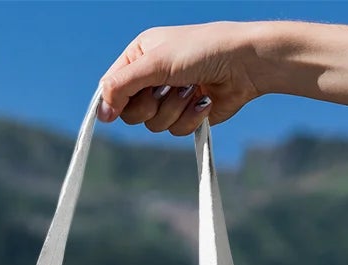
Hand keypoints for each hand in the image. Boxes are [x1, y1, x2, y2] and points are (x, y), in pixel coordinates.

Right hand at [97, 22, 269, 132]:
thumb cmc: (202, 50)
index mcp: (140, 56)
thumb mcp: (155, 62)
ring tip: (191, 89)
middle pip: (130, 112)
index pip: (112, 87)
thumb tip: (101, 114)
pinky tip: (204, 99)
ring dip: (174, 110)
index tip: (113, 114)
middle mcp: (152, 77)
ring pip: (153, 125)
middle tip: (167, 89)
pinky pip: (175, 130)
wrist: (245, 63)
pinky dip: (190, 117)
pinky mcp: (188, 114)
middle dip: (150, 105)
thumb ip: (121, 85)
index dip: (114, 102)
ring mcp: (170, 97)